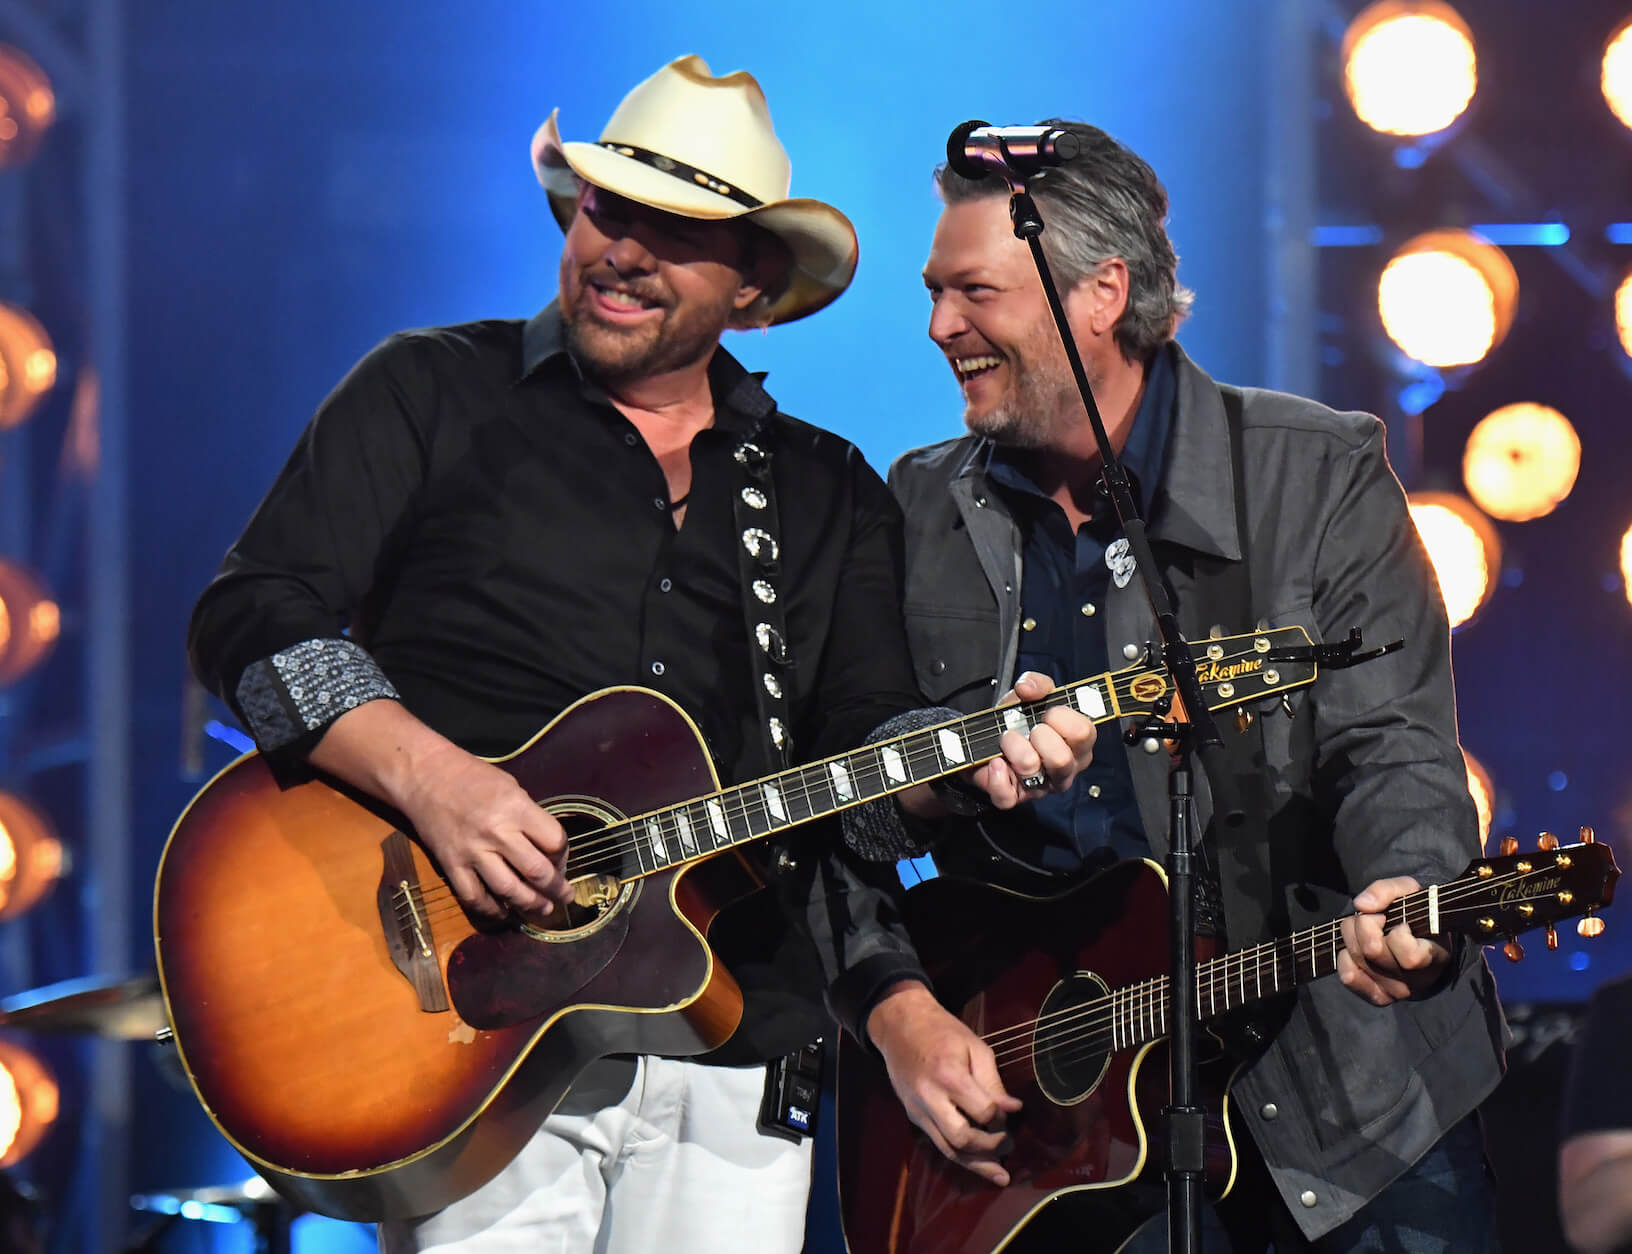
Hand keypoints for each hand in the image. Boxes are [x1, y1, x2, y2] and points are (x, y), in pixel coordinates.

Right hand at [396, 741, 573, 923]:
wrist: (424, 775)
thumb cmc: (471, 776)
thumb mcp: (511, 787)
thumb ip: (529, 817)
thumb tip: (548, 847)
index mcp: (516, 808)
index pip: (554, 841)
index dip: (564, 856)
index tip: (562, 861)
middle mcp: (497, 832)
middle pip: (537, 871)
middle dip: (556, 889)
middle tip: (564, 897)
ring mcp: (472, 851)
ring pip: (509, 890)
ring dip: (530, 904)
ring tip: (542, 909)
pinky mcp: (451, 864)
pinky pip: (474, 896)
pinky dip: (490, 909)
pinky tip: (503, 912)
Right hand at [865, 981, 1021, 1185]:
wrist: (900, 1025)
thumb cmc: (942, 1031)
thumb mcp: (974, 1047)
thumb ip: (993, 1081)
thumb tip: (1012, 1109)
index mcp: (948, 1075)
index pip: (983, 1111)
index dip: (1002, 1117)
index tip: (1013, 1112)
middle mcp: (930, 1098)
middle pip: (963, 1139)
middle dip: (991, 1148)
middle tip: (1009, 1145)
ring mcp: (918, 1110)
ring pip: (948, 1150)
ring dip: (976, 1165)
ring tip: (1000, 1174)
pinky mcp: (913, 1116)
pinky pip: (938, 1143)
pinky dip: (959, 1155)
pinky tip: (977, 1162)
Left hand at [969, 671, 1095, 809]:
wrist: (985, 741)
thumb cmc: (1017, 721)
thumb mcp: (1029, 697)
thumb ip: (1037, 684)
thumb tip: (1028, 688)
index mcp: (1077, 743)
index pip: (1084, 732)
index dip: (1062, 717)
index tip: (1048, 712)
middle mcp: (1065, 769)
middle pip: (1061, 758)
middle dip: (1038, 736)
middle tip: (1029, 730)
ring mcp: (1042, 787)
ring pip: (1032, 770)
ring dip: (1014, 747)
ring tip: (1007, 740)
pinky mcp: (1016, 799)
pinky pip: (1008, 795)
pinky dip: (997, 776)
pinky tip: (996, 763)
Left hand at [1337, 876, 1450, 1004]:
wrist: (1420, 935)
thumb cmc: (1415, 911)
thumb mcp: (1408, 891)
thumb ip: (1386, 891)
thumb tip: (1362, 906)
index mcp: (1434, 956)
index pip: (1410, 957)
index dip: (1398, 933)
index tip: (1401, 921)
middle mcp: (1417, 979)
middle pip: (1373, 951)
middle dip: (1365, 923)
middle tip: (1375, 916)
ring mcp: (1397, 990)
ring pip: (1358, 959)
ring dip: (1352, 935)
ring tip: (1366, 927)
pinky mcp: (1379, 995)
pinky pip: (1350, 978)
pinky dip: (1345, 958)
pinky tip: (1355, 947)